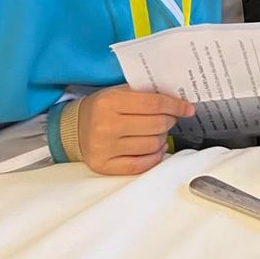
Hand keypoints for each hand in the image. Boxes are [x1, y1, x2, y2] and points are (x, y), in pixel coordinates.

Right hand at [77, 85, 195, 174]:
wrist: (73, 129)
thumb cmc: (101, 108)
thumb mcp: (118, 92)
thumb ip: (145, 94)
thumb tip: (177, 101)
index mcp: (110, 102)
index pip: (154, 104)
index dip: (176, 106)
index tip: (187, 109)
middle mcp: (106, 126)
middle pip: (156, 125)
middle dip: (169, 121)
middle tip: (169, 119)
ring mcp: (104, 148)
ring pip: (152, 145)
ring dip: (162, 138)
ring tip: (158, 133)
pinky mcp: (104, 166)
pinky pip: (141, 165)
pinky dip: (154, 157)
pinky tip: (155, 149)